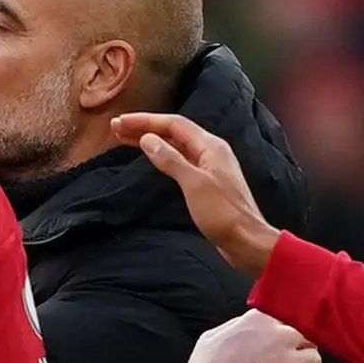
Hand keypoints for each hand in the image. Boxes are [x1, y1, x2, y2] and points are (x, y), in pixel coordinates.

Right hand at [112, 111, 279, 272]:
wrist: (247, 241)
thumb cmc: (223, 214)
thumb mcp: (194, 184)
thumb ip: (171, 160)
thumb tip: (148, 138)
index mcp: (210, 146)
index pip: (174, 124)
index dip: (145, 121)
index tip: (120, 122)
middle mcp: (211, 151)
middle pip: (173, 132)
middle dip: (145, 128)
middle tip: (116, 128)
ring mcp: (209, 167)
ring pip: (175, 146)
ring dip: (151, 141)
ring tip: (125, 139)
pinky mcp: (206, 183)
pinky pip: (180, 161)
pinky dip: (162, 156)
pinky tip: (151, 157)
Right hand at [187, 311, 320, 362]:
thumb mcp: (213, 337)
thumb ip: (237, 327)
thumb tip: (249, 328)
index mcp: (261, 321)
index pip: (286, 321)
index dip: (286, 335)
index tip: (285, 344)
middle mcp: (280, 338)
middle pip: (306, 339)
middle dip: (302, 350)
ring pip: (315, 362)